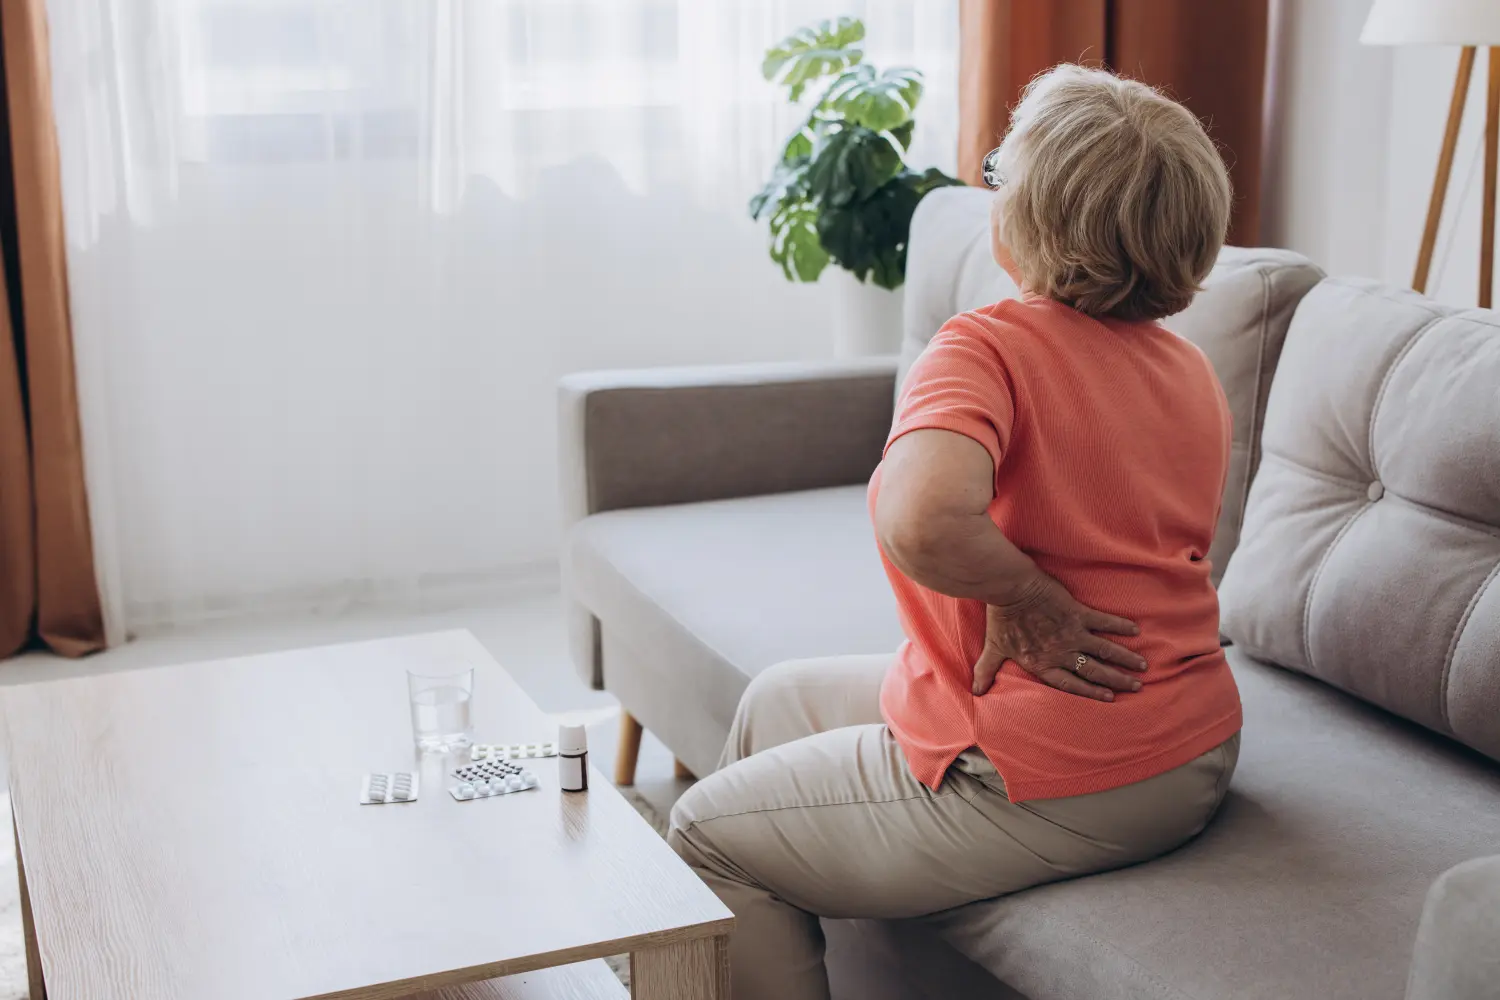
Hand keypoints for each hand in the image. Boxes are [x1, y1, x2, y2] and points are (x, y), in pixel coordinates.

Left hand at [972, 571, 1146, 700]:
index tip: (1110, 697)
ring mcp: (1071, 633)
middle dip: (1117, 680)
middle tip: (1136, 686)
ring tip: (1142, 666)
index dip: (1091, 692)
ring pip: (1104, 650)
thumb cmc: (1000, 618)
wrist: (1009, 588)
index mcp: (1043, 663)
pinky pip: (1103, 622)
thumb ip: (986, 670)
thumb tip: (975, 691)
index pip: (1071, 684)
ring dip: (1124, 659)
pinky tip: (1134, 630)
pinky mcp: (1077, 613)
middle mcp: (1061, 652)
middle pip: (1094, 671)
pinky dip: (1119, 626)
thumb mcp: (993, 648)